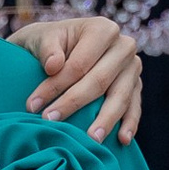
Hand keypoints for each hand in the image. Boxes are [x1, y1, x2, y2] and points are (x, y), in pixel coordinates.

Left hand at [15, 14, 142, 144]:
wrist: (61, 48)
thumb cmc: (49, 44)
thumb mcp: (41, 38)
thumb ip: (47, 48)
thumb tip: (54, 65)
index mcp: (102, 29)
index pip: (79, 63)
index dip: (56, 85)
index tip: (32, 106)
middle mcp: (124, 46)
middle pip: (99, 81)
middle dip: (73, 103)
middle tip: (50, 122)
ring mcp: (132, 68)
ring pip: (120, 97)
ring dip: (105, 120)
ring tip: (91, 140)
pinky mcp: (135, 87)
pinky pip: (134, 107)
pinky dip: (129, 124)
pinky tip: (122, 140)